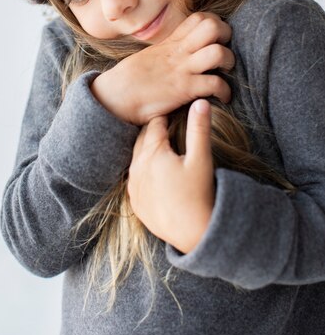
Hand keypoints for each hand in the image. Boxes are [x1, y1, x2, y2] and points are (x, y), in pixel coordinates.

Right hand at [90, 12, 233, 124]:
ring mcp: (182, 70)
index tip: (217, 38)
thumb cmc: (131, 80)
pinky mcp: (184, 90)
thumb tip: (182, 51)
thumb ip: (169, 50)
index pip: (199, 18)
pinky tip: (222, 97)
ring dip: (229, 61)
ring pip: (218, 53)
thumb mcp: (151, 56)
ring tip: (225, 72)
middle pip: (213, 27)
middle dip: (227, 36)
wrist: (115, 97)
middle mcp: (179, 52)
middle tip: (225, 49)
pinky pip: (215, 84)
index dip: (215, 23)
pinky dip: (225, 91)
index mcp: (172, 43)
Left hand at [127, 99, 214, 253]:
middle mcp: (137, 167)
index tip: (172, 113)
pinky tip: (154, 171)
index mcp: (153, 153)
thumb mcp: (201, 158)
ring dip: (147, 151)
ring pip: (137, 158)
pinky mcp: (134, 201)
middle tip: (166, 127)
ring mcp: (133, 185)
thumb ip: (199, 128)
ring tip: (161, 147)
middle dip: (154, 132)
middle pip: (143, 140)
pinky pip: (135, 178)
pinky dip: (143, 171)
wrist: (192, 233)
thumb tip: (201, 102)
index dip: (165, 118)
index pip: (155, 125)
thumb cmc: (199, 194)